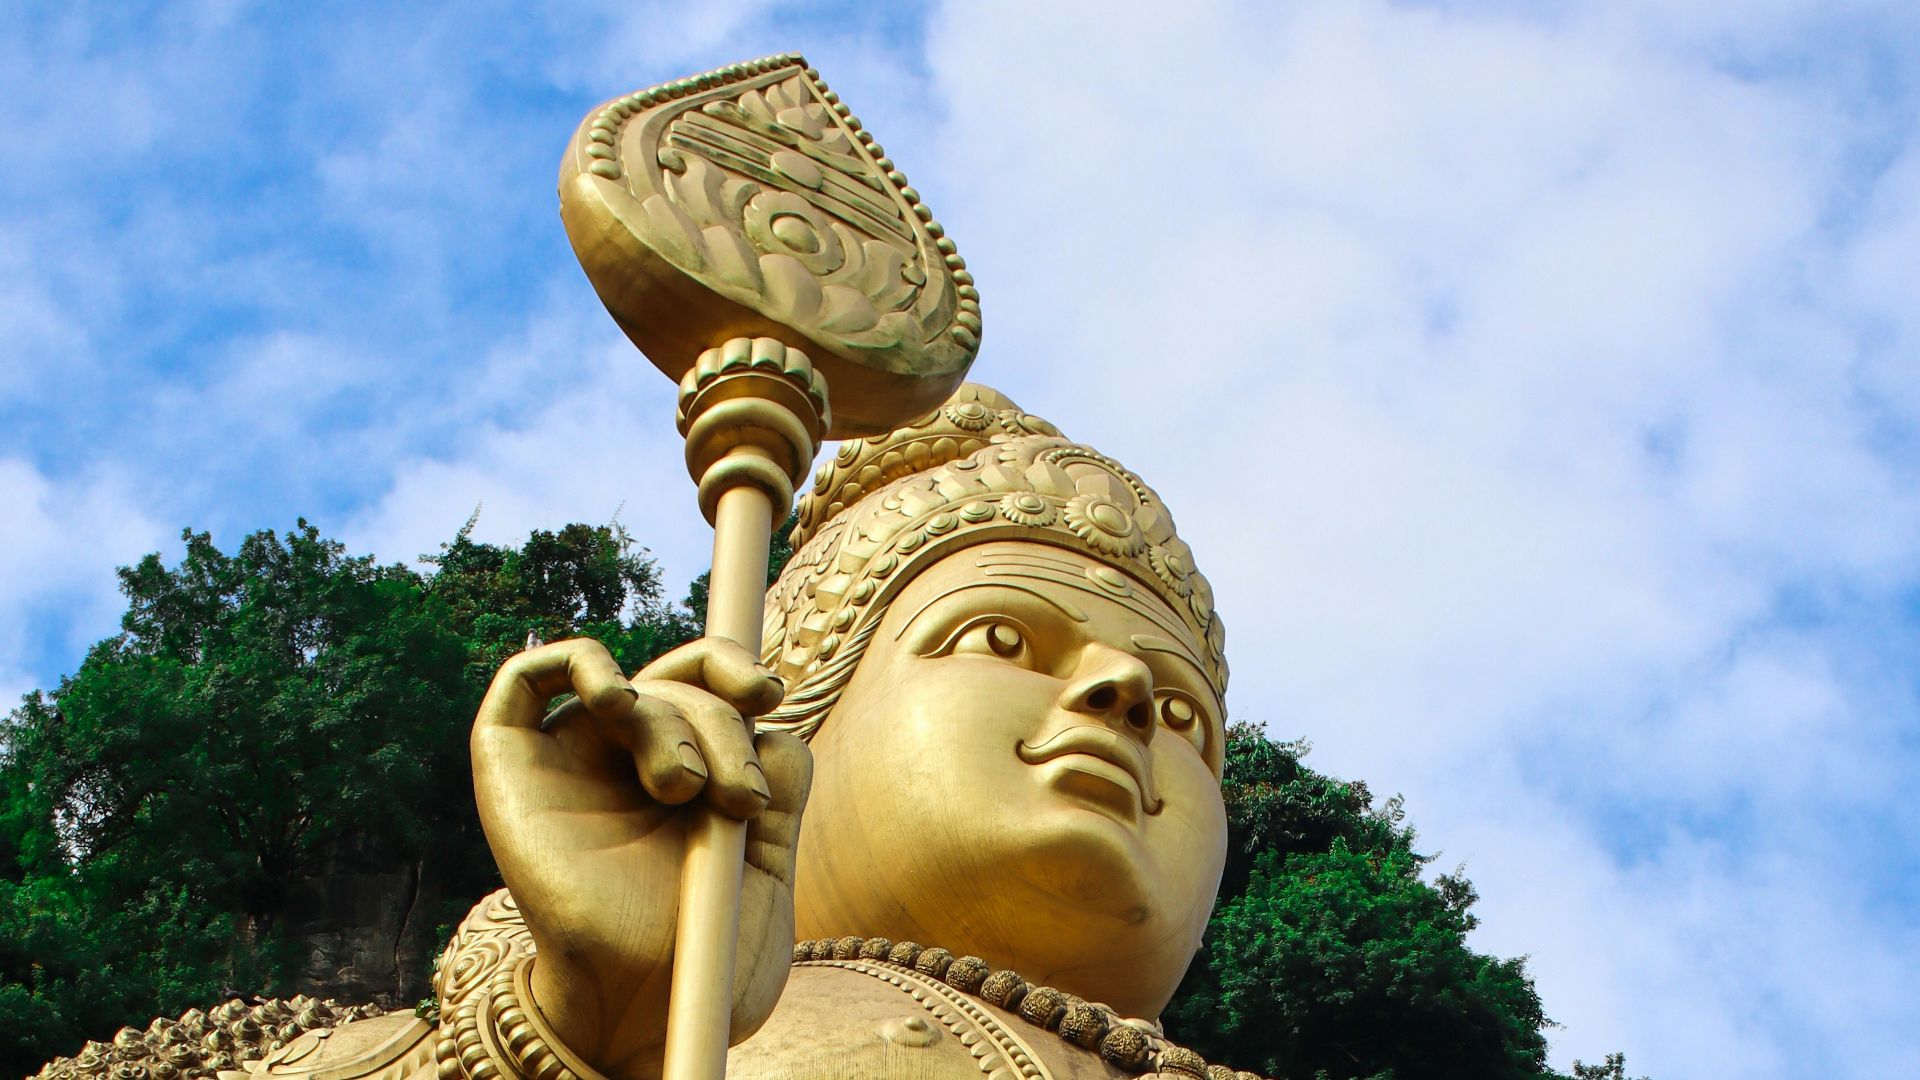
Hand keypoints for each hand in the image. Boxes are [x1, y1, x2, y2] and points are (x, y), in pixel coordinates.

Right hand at [469, 636, 809, 1079]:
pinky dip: (577, 662)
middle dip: (723, 722)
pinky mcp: (512, 766)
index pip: (706, 683)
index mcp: (689, 773)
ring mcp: (571, 760)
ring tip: (686, 791)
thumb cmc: (704, 956)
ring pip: (630, 687)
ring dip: (672, 720)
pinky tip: (614, 695)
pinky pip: (527, 678)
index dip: (733, 669)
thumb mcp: (766, 863)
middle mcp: (628, 760)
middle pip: (679, 684)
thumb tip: (775, 730)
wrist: (645, 1010)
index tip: (769, 693)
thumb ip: (779, 786)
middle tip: (741, 796)